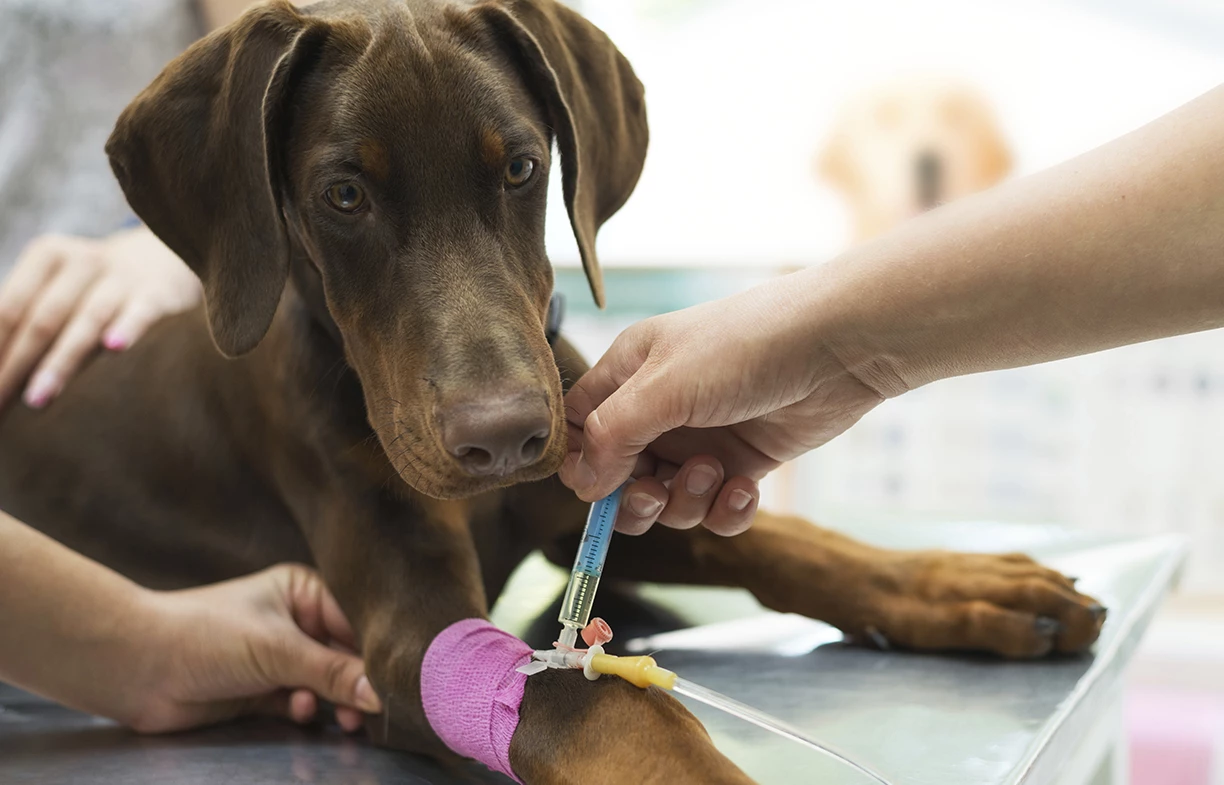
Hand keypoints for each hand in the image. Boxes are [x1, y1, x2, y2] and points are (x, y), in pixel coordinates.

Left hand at [0, 228, 200, 408]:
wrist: (166, 260)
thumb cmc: (95, 288)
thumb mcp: (59, 287)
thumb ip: (25, 318)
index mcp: (48, 256)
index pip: (9, 308)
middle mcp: (84, 262)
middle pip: (42, 319)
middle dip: (16, 365)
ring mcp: (123, 279)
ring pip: (87, 321)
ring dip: (60, 362)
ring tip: (37, 399)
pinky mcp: (159, 295)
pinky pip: (141, 314)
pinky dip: (128, 328)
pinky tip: (114, 347)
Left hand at [129, 564, 380, 733]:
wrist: (138, 667)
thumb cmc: (209, 635)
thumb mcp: (279, 650)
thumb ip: (334, 673)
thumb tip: (382, 695)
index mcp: (303, 591)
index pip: (356, 618)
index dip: (378, 646)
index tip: (403, 673)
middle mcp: (296, 622)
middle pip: (345, 654)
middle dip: (360, 680)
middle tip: (378, 707)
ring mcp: (279, 659)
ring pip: (326, 684)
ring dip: (335, 701)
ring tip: (346, 720)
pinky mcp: (263, 692)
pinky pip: (302, 704)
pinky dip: (307, 711)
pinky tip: (298, 711)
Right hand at [561, 275, 882, 535]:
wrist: (838, 347)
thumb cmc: (745, 346)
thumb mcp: (665, 386)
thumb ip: (612, 435)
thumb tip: (581, 484)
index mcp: (629, 374)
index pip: (578, 429)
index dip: (581, 464)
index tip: (596, 485)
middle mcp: (660, 408)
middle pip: (619, 477)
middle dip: (633, 498)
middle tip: (655, 493)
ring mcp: (702, 437)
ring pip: (668, 500)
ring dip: (687, 501)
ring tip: (715, 472)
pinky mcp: (742, 462)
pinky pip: (715, 508)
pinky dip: (725, 510)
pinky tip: (745, 488)